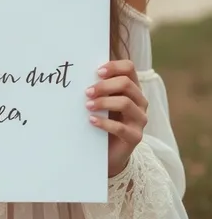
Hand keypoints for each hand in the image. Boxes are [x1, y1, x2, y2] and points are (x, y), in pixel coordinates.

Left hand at [86, 60, 147, 177]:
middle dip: (104, 86)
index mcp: (132, 88)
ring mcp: (140, 119)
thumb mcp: (101, 101)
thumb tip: (79, 73)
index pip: (129, 68)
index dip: (114, 66)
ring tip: (88, 106)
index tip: (96, 72)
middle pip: (126, 84)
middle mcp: (140, 101)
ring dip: (104, 102)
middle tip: (87, 92)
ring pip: (125, 103)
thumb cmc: (103, 120)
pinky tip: (92, 121)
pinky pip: (121, 127)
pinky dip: (104, 122)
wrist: (108, 152)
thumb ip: (97, 88)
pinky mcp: (135, 137)